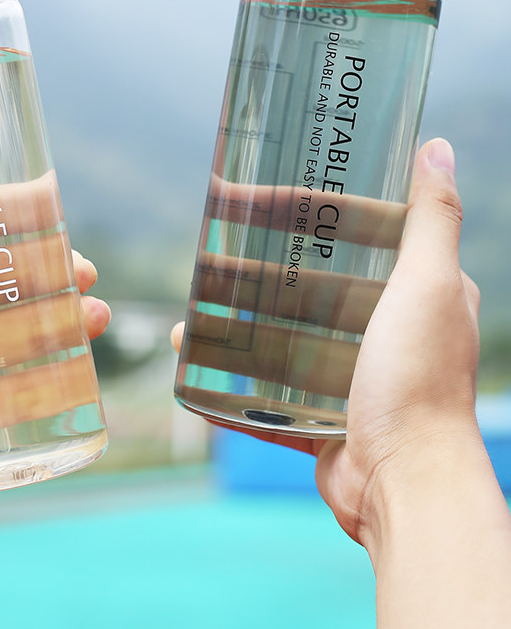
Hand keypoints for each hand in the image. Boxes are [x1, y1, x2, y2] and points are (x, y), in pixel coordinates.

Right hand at [174, 139, 510, 625]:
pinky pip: (272, 396)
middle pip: (313, 285)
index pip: (355, 235)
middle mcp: (388, 334)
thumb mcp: (430, 285)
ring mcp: (354, 379)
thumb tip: (438, 147)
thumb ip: (434, 219)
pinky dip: (236, 385)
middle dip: (262, 267)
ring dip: (241, 325)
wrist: (406, 485)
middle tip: (212, 251)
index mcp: (417, 294)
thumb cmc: (420, 381)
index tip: (258, 193)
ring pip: (287, 339)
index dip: (305, 210)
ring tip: (194, 310)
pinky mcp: (325, 419)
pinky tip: (198, 365)